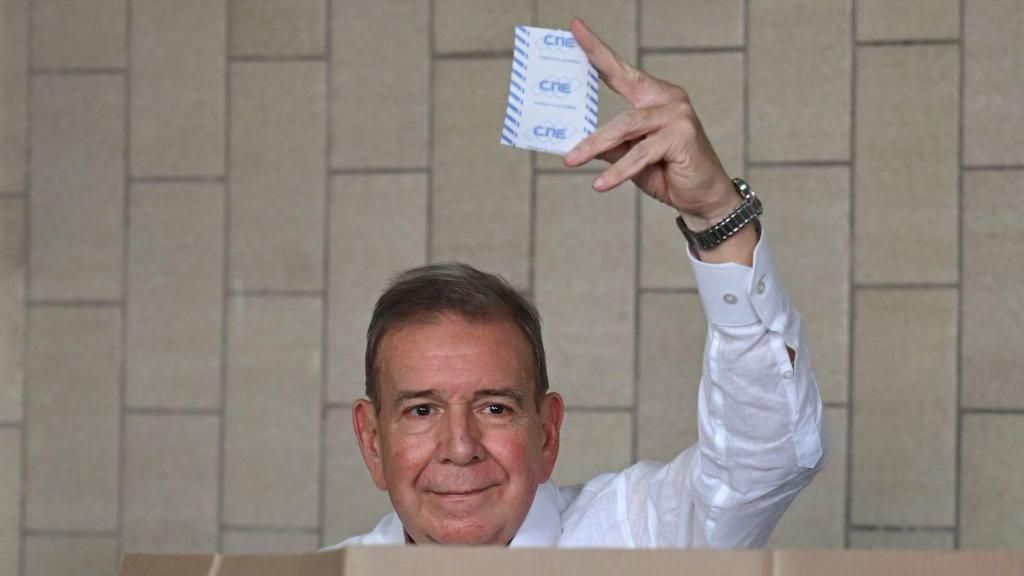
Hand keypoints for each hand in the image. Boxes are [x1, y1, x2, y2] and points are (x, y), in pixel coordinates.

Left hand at [563, 19, 738, 224]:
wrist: (704, 197)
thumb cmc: (668, 172)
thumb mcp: (630, 157)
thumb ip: (610, 145)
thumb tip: (575, 143)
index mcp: (655, 95)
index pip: (621, 70)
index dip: (597, 50)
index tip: (575, 28)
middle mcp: (668, 98)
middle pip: (622, 89)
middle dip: (588, 96)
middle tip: (563, 92)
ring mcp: (677, 115)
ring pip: (626, 125)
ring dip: (595, 144)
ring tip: (571, 160)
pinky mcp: (682, 137)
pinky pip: (641, 153)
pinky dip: (619, 171)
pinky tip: (601, 183)